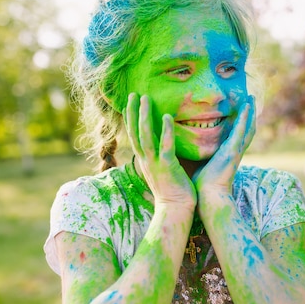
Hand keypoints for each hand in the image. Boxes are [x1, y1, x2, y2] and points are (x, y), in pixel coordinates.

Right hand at [124, 93, 196, 210]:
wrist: (176, 209)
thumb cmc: (172, 191)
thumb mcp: (161, 171)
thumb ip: (160, 157)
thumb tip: (163, 145)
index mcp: (145, 161)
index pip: (134, 136)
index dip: (130, 119)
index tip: (129, 104)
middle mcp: (146, 160)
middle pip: (135, 132)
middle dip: (133, 112)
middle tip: (133, 94)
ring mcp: (155, 163)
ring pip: (145, 136)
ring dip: (144, 116)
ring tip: (145, 98)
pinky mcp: (168, 167)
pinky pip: (165, 146)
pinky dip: (166, 130)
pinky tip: (167, 116)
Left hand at [192, 96, 255, 195]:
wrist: (209, 198)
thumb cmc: (202, 187)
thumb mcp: (200, 167)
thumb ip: (199, 158)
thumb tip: (186, 151)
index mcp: (227, 156)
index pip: (236, 137)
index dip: (240, 125)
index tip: (240, 113)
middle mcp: (234, 152)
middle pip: (246, 130)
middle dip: (249, 115)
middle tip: (251, 100)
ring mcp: (235, 151)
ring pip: (247, 128)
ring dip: (250, 113)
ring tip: (251, 99)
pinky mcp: (233, 151)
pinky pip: (241, 131)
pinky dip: (244, 118)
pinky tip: (246, 106)